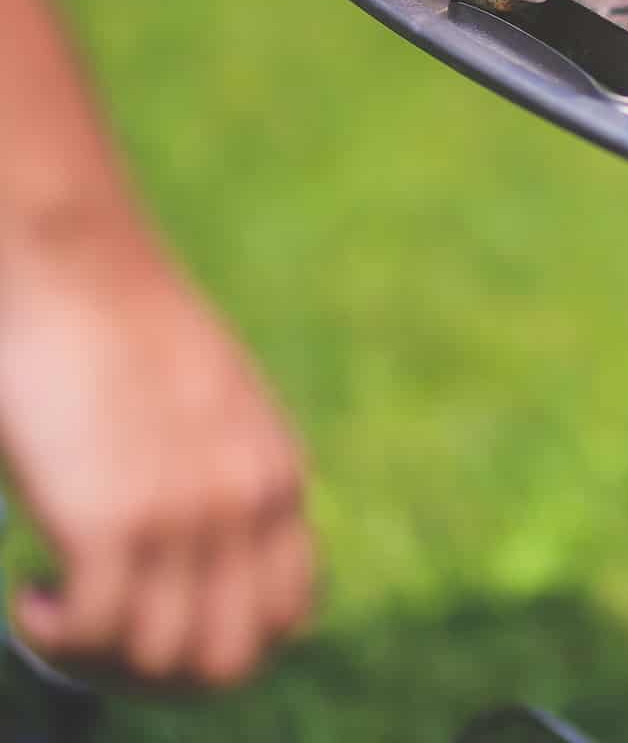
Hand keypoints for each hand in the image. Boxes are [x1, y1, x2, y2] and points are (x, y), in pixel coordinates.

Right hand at [0, 226, 312, 687]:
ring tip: (57, 608)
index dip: (221, 645)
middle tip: (101, 641)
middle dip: (162, 674)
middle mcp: (245, 507)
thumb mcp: (215, 408)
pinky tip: (27, 590)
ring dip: (100, 655)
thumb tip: (205, 563)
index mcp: (277, 480)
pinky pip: (90, 635)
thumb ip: (228, 478)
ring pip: (160, 660)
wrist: (77, 267)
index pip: (285, 619)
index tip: (157, 629)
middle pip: (229, 661)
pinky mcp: (111, 522)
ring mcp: (184, 518)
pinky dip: (50, 633)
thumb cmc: (126, 330)